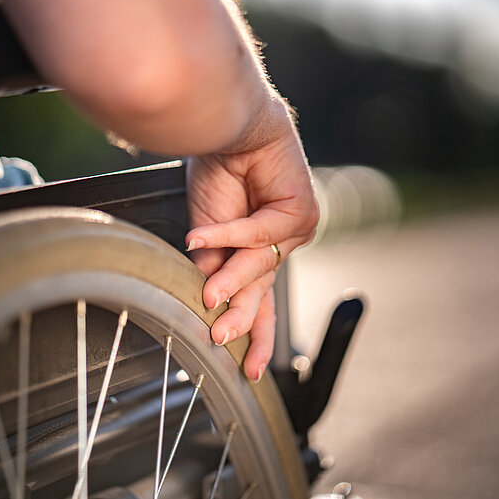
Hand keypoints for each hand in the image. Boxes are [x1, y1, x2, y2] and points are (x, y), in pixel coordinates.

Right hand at [186, 121, 317, 381]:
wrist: (228, 128)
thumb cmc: (217, 172)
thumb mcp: (207, 230)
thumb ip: (214, 265)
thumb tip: (213, 299)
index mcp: (259, 251)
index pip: (259, 300)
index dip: (253, 334)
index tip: (248, 370)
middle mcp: (280, 244)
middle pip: (264, 292)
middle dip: (244, 319)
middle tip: (222, 340)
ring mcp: (294, 229)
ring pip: (260, 266)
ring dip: (231, 279)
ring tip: (208, 297)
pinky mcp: (300, 210)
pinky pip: (259, 234)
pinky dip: (227, 235)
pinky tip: (198, 236)